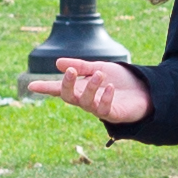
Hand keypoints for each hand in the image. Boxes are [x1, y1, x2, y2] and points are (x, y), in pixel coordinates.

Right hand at [27, 58, 151, 123]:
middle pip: (69, 97)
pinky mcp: (113, 115)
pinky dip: (106, 98)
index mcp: (81, 88)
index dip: (46, 87)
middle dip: (67, 84)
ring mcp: (99, 109)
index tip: (31, 85)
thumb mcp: (101, 67)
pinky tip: (110, 87)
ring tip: (101, 75)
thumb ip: (82, 67)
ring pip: (86, 103)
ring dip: (91, 88)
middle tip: (71, 70)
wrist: (146, 90)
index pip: (60, 88)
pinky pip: (105, 109)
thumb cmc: (122, 81)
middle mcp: (87, 100)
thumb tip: (59, 63)